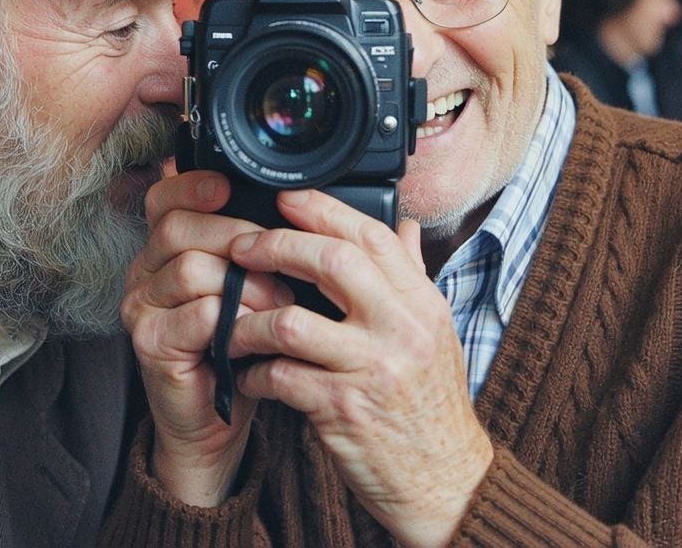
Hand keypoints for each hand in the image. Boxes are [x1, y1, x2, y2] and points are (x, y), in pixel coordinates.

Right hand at [121, 170, 291, 506]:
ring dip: (244, 283)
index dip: (192, 185)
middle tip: (277, 264)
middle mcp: (142, 271)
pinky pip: (197, 313)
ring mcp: (140, 307)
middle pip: (177, 227)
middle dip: (235, 237)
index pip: (162, 197)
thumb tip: (285, 202)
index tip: (228, 187)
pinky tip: (256, 331)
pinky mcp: (149, 343)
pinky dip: (235, 319)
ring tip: (276, 302)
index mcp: (162, 247)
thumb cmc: (236, 346)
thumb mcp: (243, 283)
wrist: (216, 420)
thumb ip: (246, 244)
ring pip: (190, 268)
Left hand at [222, 191, 491, 547]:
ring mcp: (371, 369)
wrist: (448, 483)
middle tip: (241, 247)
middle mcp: (399, 329)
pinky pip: (280, 377)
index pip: (370, 235)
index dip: (322, 208)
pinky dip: (254, 372)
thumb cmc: (435, 406)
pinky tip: (247, 373)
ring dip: (249, 319)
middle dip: (276, 245)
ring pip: (290, 321)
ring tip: (233, 323)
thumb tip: (403, 225)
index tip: (285, 197)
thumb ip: (412, 275)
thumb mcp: (436, 333)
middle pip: (330, 261)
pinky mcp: (342, 410)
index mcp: (420, 304)